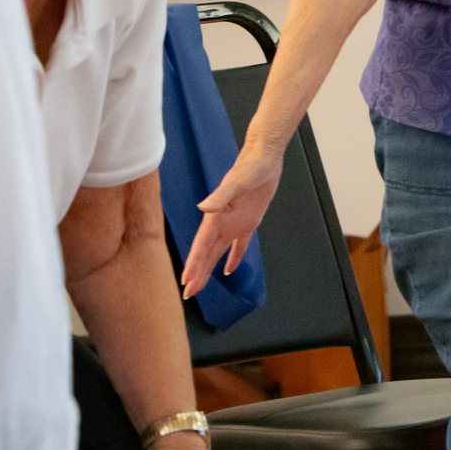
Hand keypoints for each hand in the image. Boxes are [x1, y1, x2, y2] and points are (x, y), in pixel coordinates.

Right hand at [178, 147, 284, 297]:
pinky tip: (228, 270)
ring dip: (208, 268)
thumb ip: (220, 196)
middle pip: (206, 253)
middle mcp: (222, 222)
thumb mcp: (237, 182)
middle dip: (197, 272)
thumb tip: (203, 208)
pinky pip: (238, 245)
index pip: (201, 245)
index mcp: (216, 215)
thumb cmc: (251, 166)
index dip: (194, 263)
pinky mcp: (248, 221)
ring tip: (199, 285)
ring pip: (218, 252)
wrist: (264, 157)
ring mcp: (234, 223)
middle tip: (188, 292)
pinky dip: (233, 258)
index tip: (186, 280)